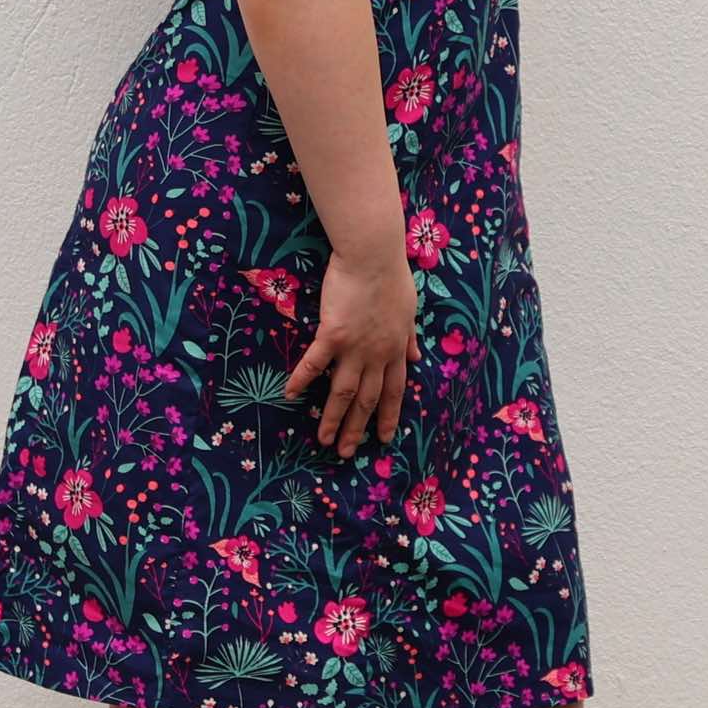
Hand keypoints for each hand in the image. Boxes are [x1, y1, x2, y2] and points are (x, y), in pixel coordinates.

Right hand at [284, 249, 421, 455]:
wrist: (373, 255)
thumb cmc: (391, 276)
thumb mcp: (408, 310)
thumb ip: (410, 338)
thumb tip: (418, 358)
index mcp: (395, 348)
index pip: (394, 391)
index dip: (388, 416)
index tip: (384, 438)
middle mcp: (377, 354)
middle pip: (367, 399)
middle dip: (357, 429)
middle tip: (346, 452)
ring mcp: (354, 347)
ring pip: (343, 391)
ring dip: (333, 418)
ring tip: (323, 440)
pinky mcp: (332, 334)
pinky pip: (315, 364)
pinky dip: (302, 381)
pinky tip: (290, 395)